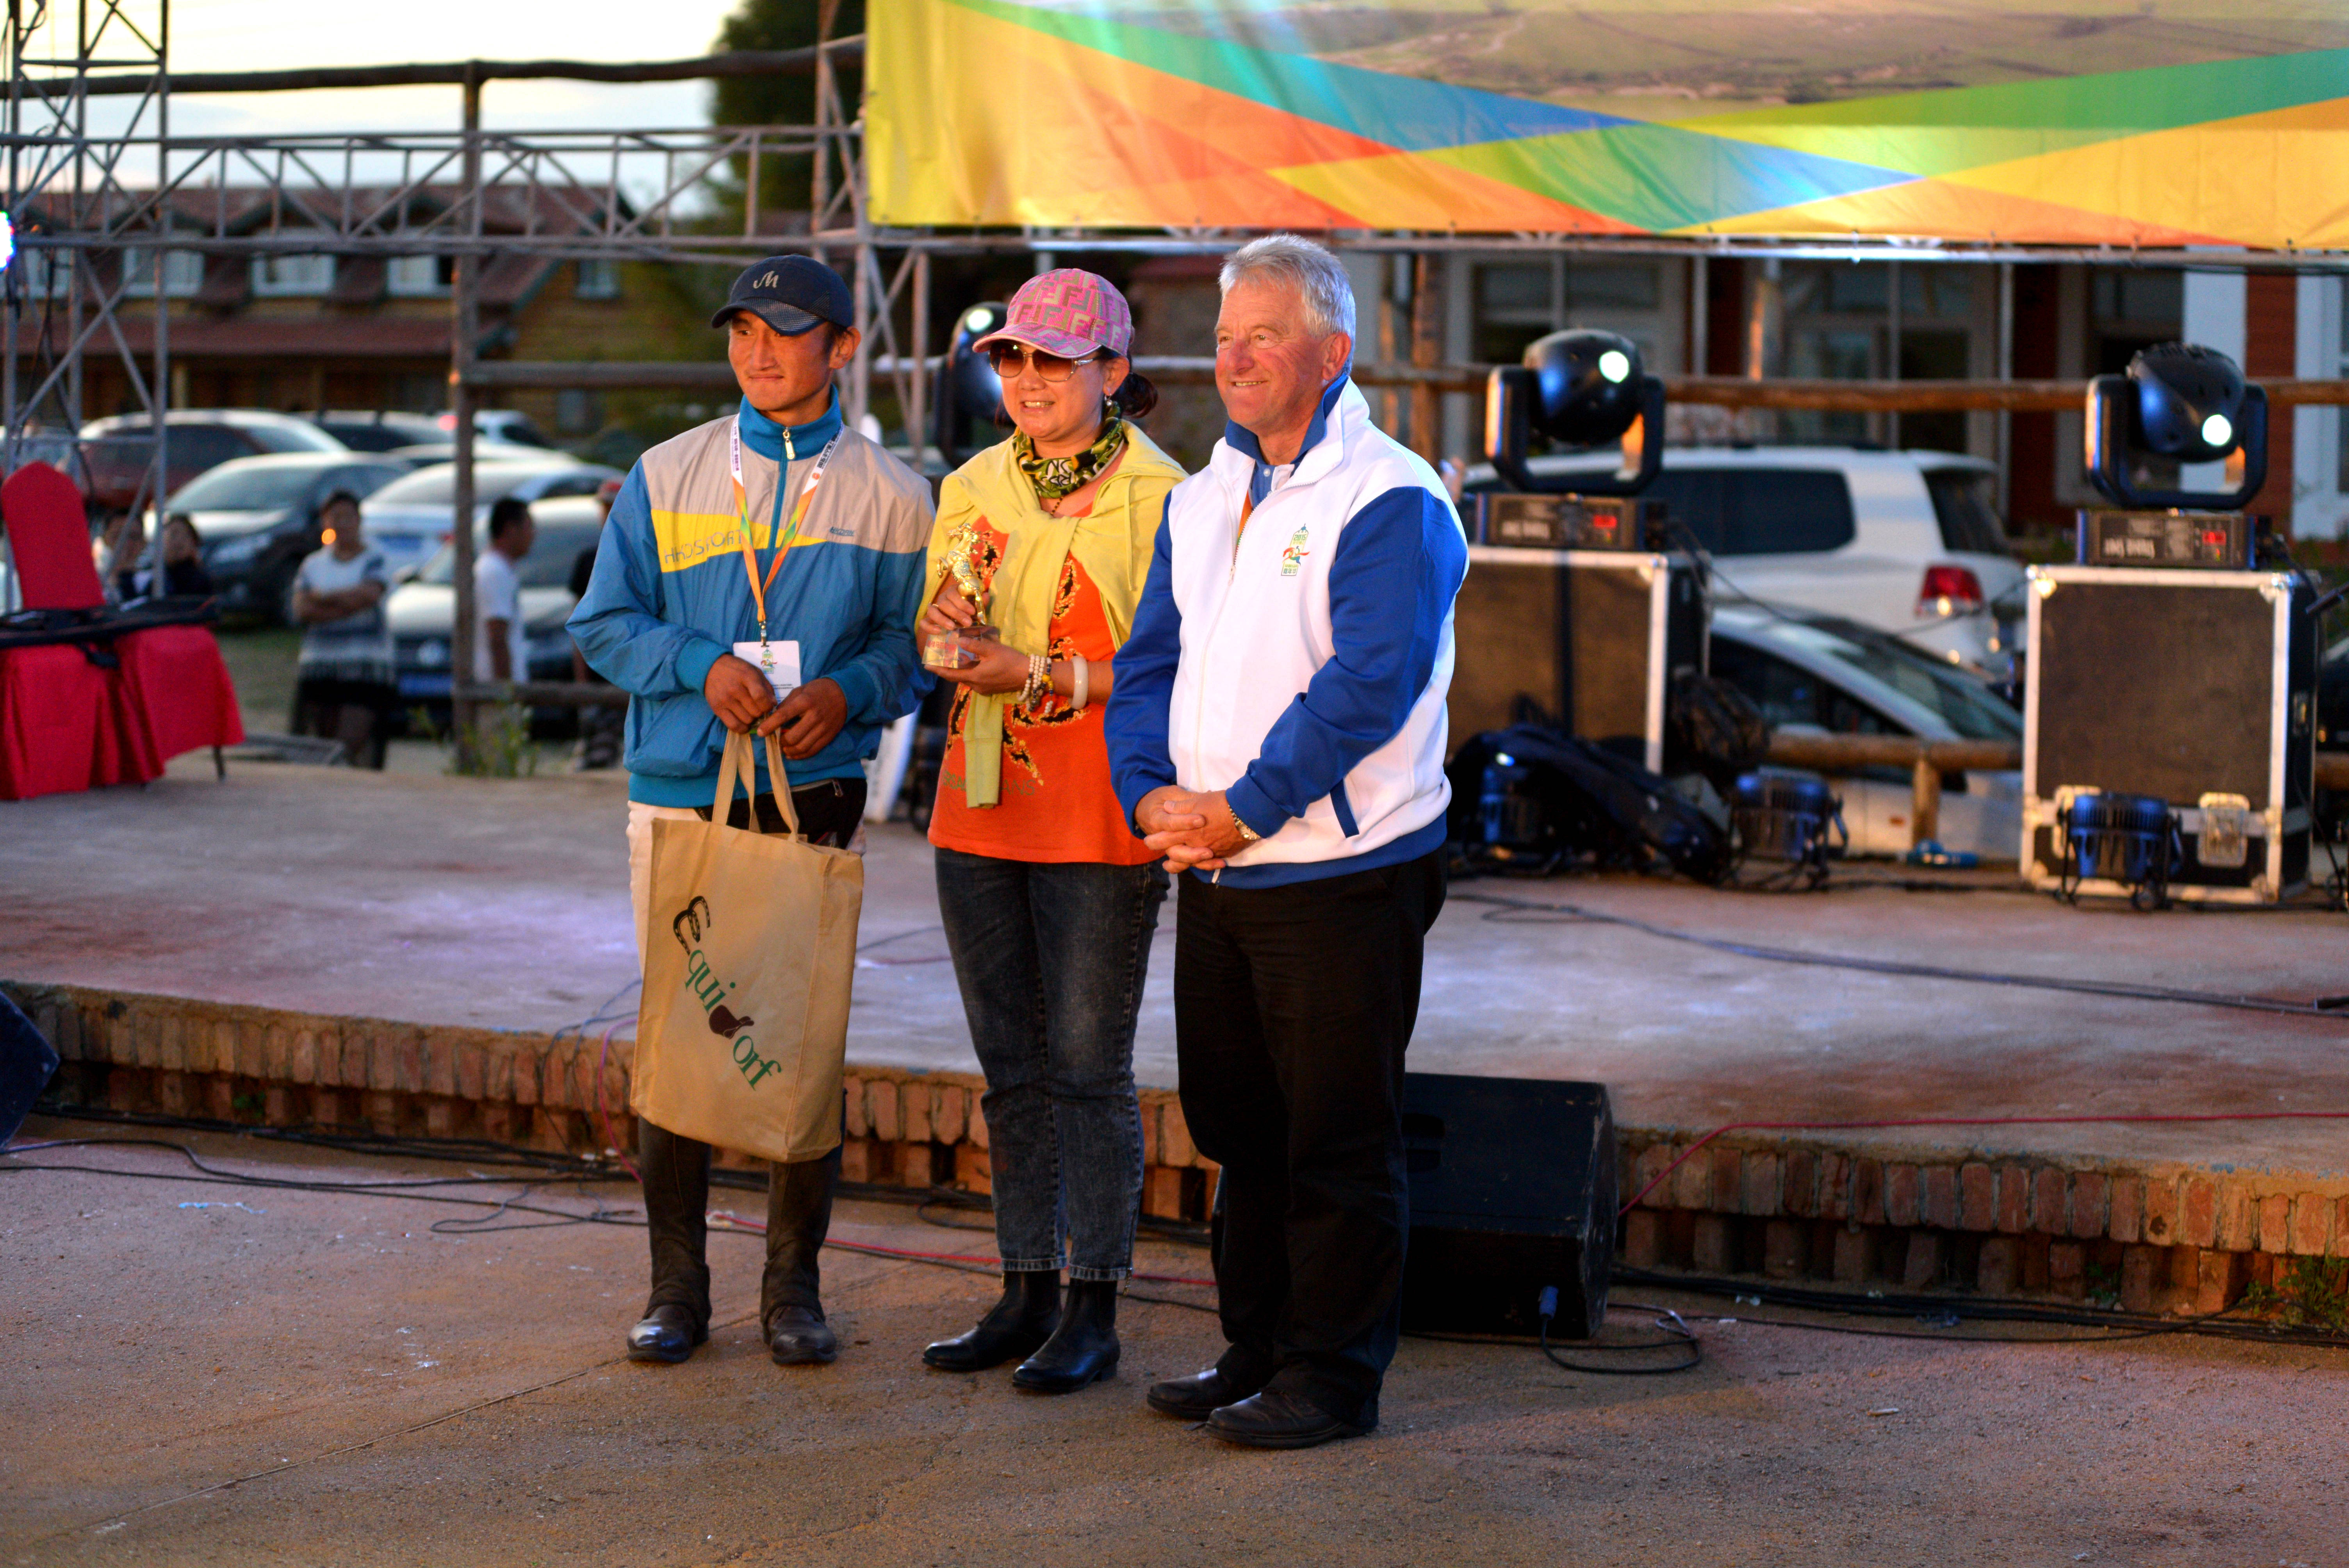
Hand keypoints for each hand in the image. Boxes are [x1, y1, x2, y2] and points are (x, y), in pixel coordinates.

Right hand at [704, 653, 775, 733]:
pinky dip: (742, 728)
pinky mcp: (717, 708)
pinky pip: (734, 726)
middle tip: (757, 707)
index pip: (761, 697)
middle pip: (755, 711)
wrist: (710, 667)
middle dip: (760, 712)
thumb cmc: (736, 670)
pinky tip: (744, 722)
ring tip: (749, 711)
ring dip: (751, 719)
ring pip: (747, 720)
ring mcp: (725, 699)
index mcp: (747, 676)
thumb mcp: (754, 671)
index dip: (768, 706)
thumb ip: (766, 687)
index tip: (768, 705)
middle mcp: (735, 689)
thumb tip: (773, 704)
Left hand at [759, 676, 848, 759]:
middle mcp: (814, 716)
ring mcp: (823, 728)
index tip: (760, 732)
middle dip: (780, 741)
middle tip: (775, 740)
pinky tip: (792, 753)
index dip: (770, 726)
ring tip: (783, 747)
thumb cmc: (818, 690)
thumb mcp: (800, 690)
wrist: (844, 693)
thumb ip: (786, 704)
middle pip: (793, 736)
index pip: (784, 715)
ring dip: (789, 750)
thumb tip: (773, 718)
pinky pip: (812, 750)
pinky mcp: (828, 736)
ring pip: (802, 746)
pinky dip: (800, 755)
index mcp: (805, 701)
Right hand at [917, 581, 977, 640]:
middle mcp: (942, 598)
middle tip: (967, 623)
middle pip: (944, 603)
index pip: (953, 593)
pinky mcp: (928, 620)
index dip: (962, 602)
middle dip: (956, 613)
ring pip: (932, 611)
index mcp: (953, 592)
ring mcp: (934, 609)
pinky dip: (929, 627)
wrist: (962, 620)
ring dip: (942, 619)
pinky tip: (939, 631)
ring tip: (952, 627)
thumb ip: (980, 602)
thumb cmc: (970, 611)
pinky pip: (923, 622)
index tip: (972, 612)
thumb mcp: (976, 607)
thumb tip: (986, 596)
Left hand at [936, 637, 1030, 694]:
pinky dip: (969, 672)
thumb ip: (974, 645)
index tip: (926, 665)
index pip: (950, 674)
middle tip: (938, 660)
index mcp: (974, 677)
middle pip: (957, 677)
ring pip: (966, 679)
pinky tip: (971, 664)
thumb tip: (958, 639)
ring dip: (959, 670)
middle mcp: (976, 685)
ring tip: (953, 659)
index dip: (938, 670)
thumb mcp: (992, 649)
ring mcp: (983, 689)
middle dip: (947, 669)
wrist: (1029, 675)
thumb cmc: (1011, 661)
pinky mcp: (990, 688)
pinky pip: (974, 680)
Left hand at [1137, 787, 1252, 870]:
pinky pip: (1212, 862)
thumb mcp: (1198, 800)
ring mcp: (1212, 851)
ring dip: (1186, 864)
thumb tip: (1167, 807)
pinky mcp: (1225, 853)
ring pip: (1195, 863)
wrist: (1248, 813)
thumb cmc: (1221, 804)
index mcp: (1188, 831)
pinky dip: (1207, 863)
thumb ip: (1180, 807)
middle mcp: (1198, 845)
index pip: (1166, 839)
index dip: (1155, 841)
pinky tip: (1205, 861)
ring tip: (1181, 867)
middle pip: (1178, 856)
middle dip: (1170, 861)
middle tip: (1164, 864)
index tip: (1148, 842)